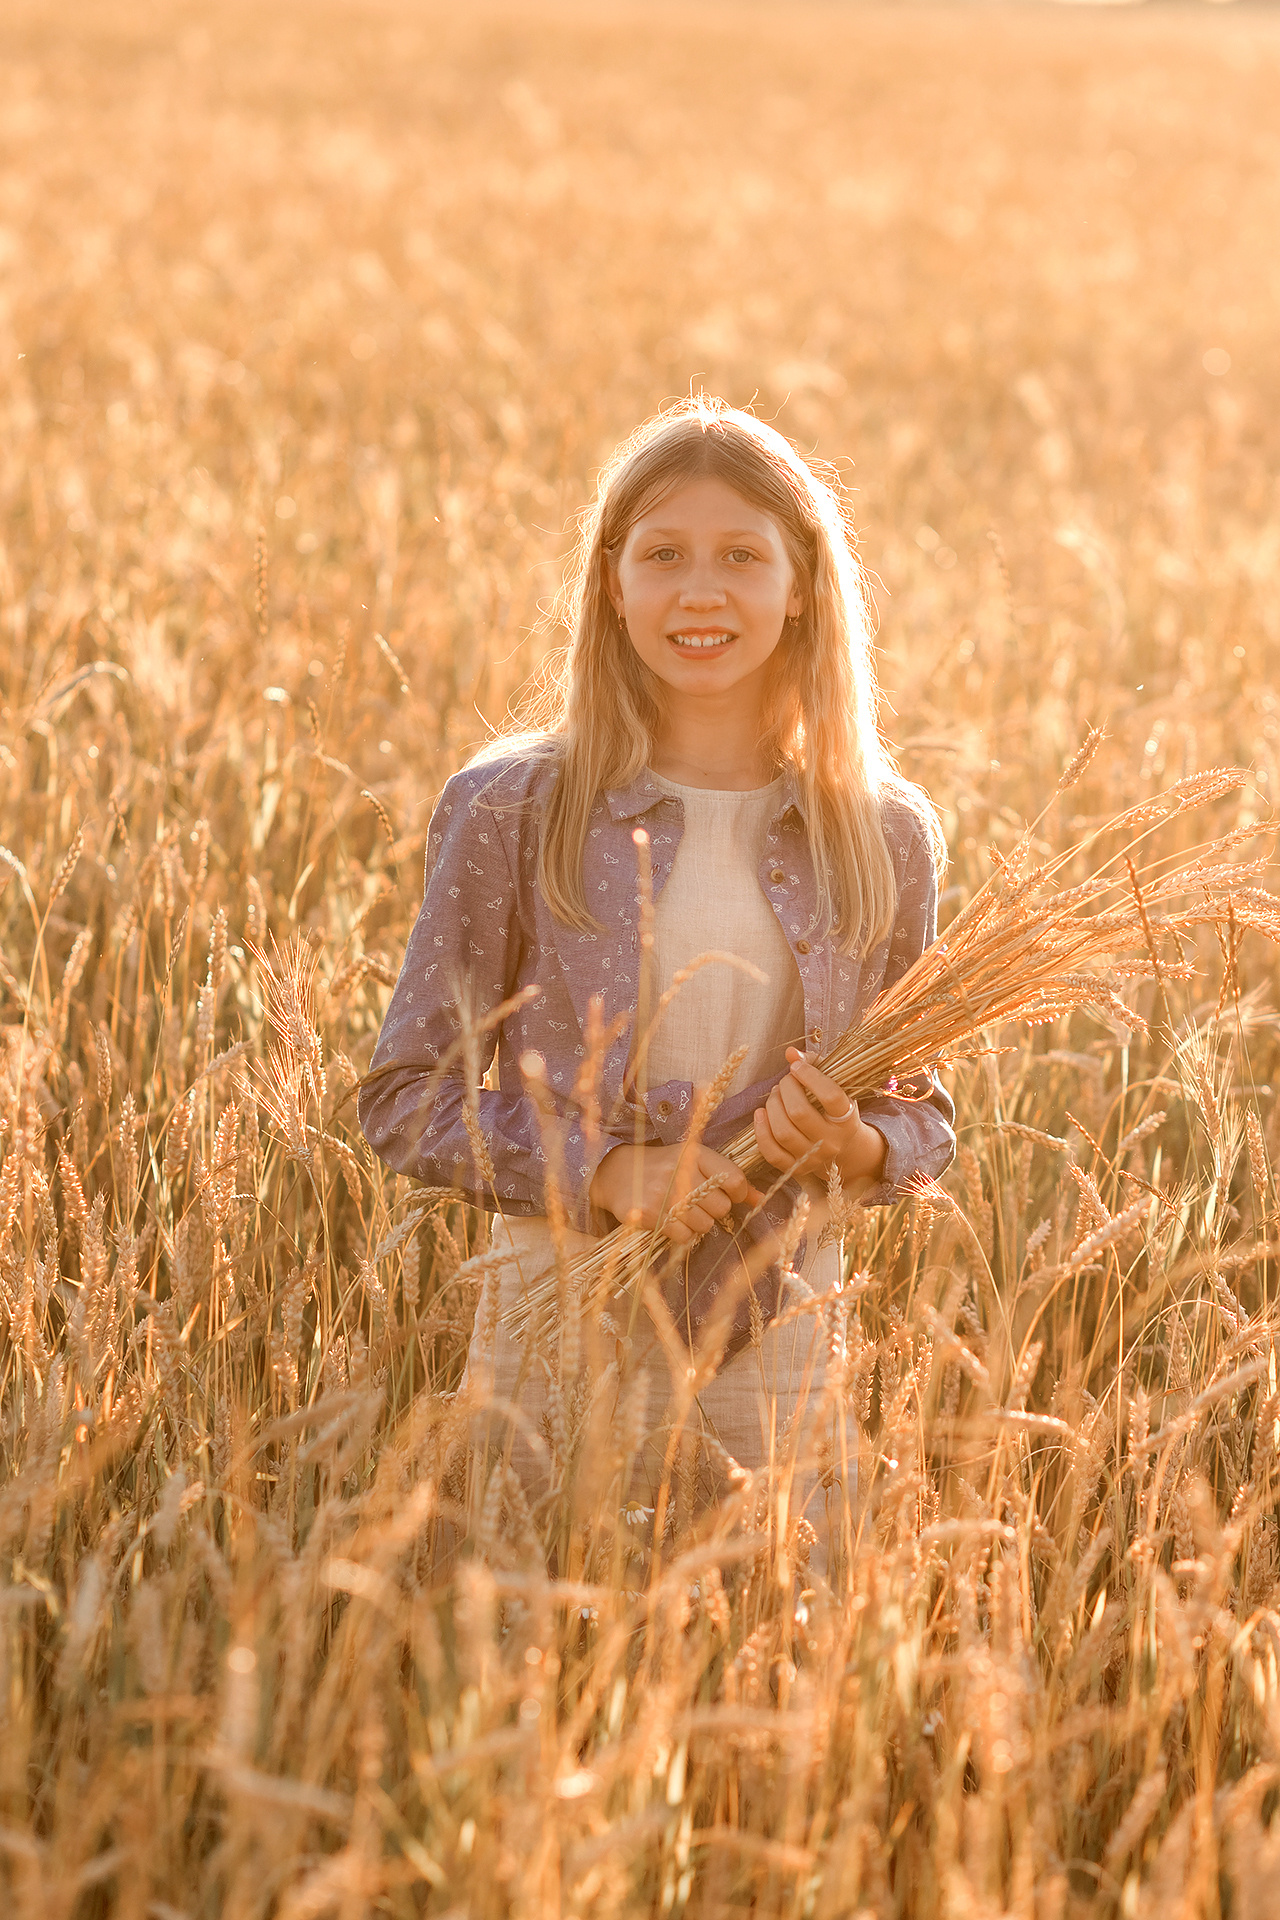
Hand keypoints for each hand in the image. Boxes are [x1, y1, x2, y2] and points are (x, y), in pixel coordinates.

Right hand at [590, 1141, 763, 1244]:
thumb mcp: (695, 1163)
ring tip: (682, 1211)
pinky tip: (670, 1221)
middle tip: (696, 1202)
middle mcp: (679, 1171)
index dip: (737, 1192)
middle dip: (713, 1210)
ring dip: (697, 1223)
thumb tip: (760, 1199)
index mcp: (694, 1153)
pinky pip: (683, 1236)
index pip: (734, 1178)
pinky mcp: (647, 1213)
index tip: (728, 1194)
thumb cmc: (664, 1168)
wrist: (616, 1172)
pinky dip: (681, 1234)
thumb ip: (729, 1180)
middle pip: (721, 1206)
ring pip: (704, 1225)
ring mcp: (662, 1193)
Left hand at [754, 1048, 886, 1185]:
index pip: (831, 1096)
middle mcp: (832, 1142)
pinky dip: (761, 1131)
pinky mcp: (796, 1168)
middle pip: (800, 1113)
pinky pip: (772, 1152)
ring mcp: (813, 1158)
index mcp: (847, 1119)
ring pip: (783, 1132)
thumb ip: (814, 1065)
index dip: (810, 1077)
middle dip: (786, 1090)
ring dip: (773, 1107)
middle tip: (785, 1081)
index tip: (796, 1067)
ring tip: (775, 1095)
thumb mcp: (833, 1086)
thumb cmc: (832, 1109)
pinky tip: (761, 1114)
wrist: (840, 1148)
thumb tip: (791, 1053)